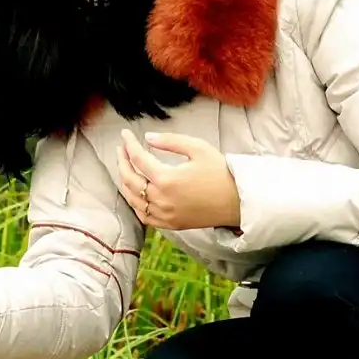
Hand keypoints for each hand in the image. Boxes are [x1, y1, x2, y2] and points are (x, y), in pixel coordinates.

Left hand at [117, 128, 240, 229]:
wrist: (238, 200)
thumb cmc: (220, 171)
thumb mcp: (198, 148)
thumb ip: (170, 141)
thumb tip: (148, 138)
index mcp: (166, 178)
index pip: (137, 158)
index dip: (129, 144)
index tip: (125, 134)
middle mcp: (161, 199)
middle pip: (129, 179)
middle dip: (122, 162)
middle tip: (121, 149)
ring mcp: (164, 214)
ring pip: (133, 199)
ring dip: (125, 182)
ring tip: (126, 168)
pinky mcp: (170, 224)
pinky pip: (144, 216)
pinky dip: (135, 204)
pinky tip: (135, 193)